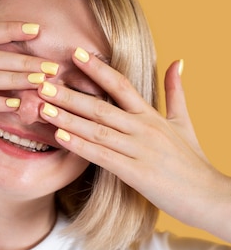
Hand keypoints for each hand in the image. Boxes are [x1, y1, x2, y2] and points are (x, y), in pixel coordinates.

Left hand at [38, 50, 230, 240]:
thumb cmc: (193, 161)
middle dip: (69, 94)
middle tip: (42, 82)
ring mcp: (140, 151)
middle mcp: (143, 128)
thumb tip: (178, 60)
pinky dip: (80, 146)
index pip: (121, 85)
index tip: (76, 54)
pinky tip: (60, 137)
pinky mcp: (137, 174)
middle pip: (101, 107)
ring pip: (98, 130)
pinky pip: (103, 157)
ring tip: (43, 106)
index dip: (97, 68)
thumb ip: (176, 91)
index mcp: (151, 115)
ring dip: (68, 118)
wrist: (209, 196)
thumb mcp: (184, 121)